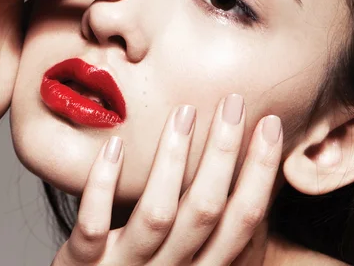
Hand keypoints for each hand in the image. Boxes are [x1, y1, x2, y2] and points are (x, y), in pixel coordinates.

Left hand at [51, 95, 282, 265]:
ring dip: (172, 160)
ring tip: (183, 113)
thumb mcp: (177, 255)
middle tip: (233, 102)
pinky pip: (93, 225)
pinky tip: (114, 146)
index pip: (240, 221)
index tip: (269, 125)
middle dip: (223, 154)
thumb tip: (224, 169)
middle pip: (205, 210)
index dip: (259, 173)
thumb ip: (198, 225)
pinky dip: (103, 184)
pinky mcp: (84, 264)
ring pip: (157, 214)